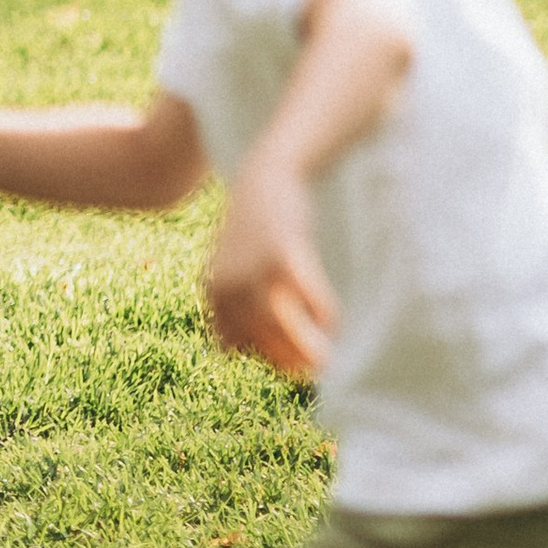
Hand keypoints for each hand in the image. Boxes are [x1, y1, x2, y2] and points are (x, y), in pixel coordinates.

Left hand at [206, 156, 335, 377]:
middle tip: (312, 373)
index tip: (284, 364)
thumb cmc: (256, 223)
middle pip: (258, 341)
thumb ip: (240, 296)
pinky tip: (334, 322)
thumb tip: (262, 335)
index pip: (230, 345)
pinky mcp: (284, 254)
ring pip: (282, 326)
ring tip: (327, 361)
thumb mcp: (235, 261)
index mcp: (212, 291)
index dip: (257, 358)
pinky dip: (323, 314)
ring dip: (307, 347)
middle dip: (286, 362)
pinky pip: (308, 297)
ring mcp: (255, 270)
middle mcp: (228, 285)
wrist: (267, 174)